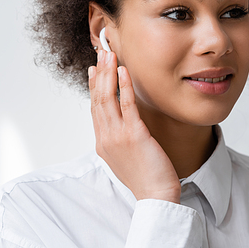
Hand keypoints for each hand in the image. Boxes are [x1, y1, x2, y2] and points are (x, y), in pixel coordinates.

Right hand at [88, 50, 180, 202]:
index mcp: (103, 142)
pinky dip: (124, 86)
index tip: (94, 70)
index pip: (95, 108)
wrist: (155, 195)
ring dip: (107, 74)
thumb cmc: (146, 177)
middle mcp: (105, 137)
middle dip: (99, 74)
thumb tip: (125, 123)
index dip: (94, 87)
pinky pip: (127, 105)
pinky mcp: (133, 135)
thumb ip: (120, 138)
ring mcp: (117, 136)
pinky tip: (124, 71)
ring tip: (109, 55)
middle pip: (98, 99)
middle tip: (101, 53)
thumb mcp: (126, 155)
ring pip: (107, 98)